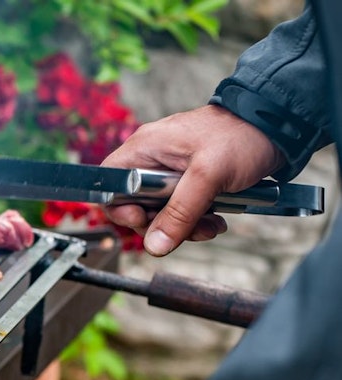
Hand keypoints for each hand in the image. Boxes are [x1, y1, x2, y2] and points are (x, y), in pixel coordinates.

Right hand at [102, 104, 284, 255]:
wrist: (276, 127)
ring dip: (183, 226)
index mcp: (145, 149)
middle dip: (161, 225)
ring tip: (211, 224)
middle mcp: (152, 160)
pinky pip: (180, 209)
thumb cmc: (241, 137)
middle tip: (187, 229)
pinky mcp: (188, 181)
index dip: (121, 209)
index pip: (110, 185)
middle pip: (135, 206)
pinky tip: (216, 218)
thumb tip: (154, 246)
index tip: (144, 220)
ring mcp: (169, 172)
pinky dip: (196, 220)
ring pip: (160, 212)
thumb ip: (179, 212)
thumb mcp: (208, 176)